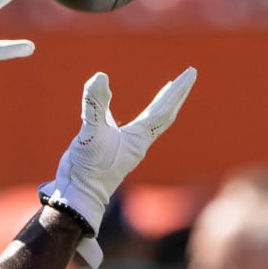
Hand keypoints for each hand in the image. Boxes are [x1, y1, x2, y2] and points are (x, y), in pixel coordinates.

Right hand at [40, 67, 196, 267]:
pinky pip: (129, 124)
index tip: (190, 72)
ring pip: (150, 120)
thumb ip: (95, 105)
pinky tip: (119, 106)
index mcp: (138, 139)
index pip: (163, 110)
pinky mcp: (108, 147)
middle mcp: (136, 141)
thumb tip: (100, 77)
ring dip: (161, 104)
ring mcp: (124, 145)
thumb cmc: (88, 170)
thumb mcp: (91, 133)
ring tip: (167, 89)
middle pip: (164, 114)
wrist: (77, 196)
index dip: (177, 90)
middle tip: (189, 75)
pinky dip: (132, 112)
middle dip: (176, 94)